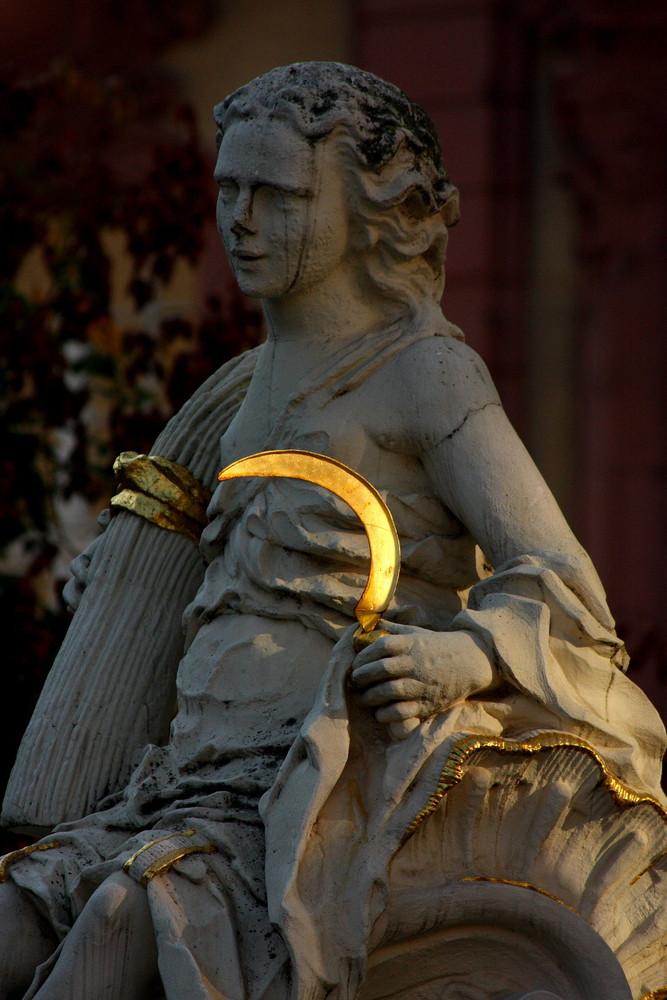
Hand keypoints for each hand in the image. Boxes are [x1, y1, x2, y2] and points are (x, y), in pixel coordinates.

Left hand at [349, 622, 495, 738]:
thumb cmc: (437, 646)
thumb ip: (392, 630)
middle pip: (382, 669)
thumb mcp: (417, 633)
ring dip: (371, 696)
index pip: (381, 646)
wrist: (471, 662)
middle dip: (362, 676)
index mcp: (412, 644)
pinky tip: (380, 712)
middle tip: (354, 680)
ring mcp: (423, 684)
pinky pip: (403, 711)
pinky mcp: (429, 704)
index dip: (364, 655)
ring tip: (364, 697)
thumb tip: (367, 623)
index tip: (356, 662)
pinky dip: (387, 713)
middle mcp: (417, 663)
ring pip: (390, 691)